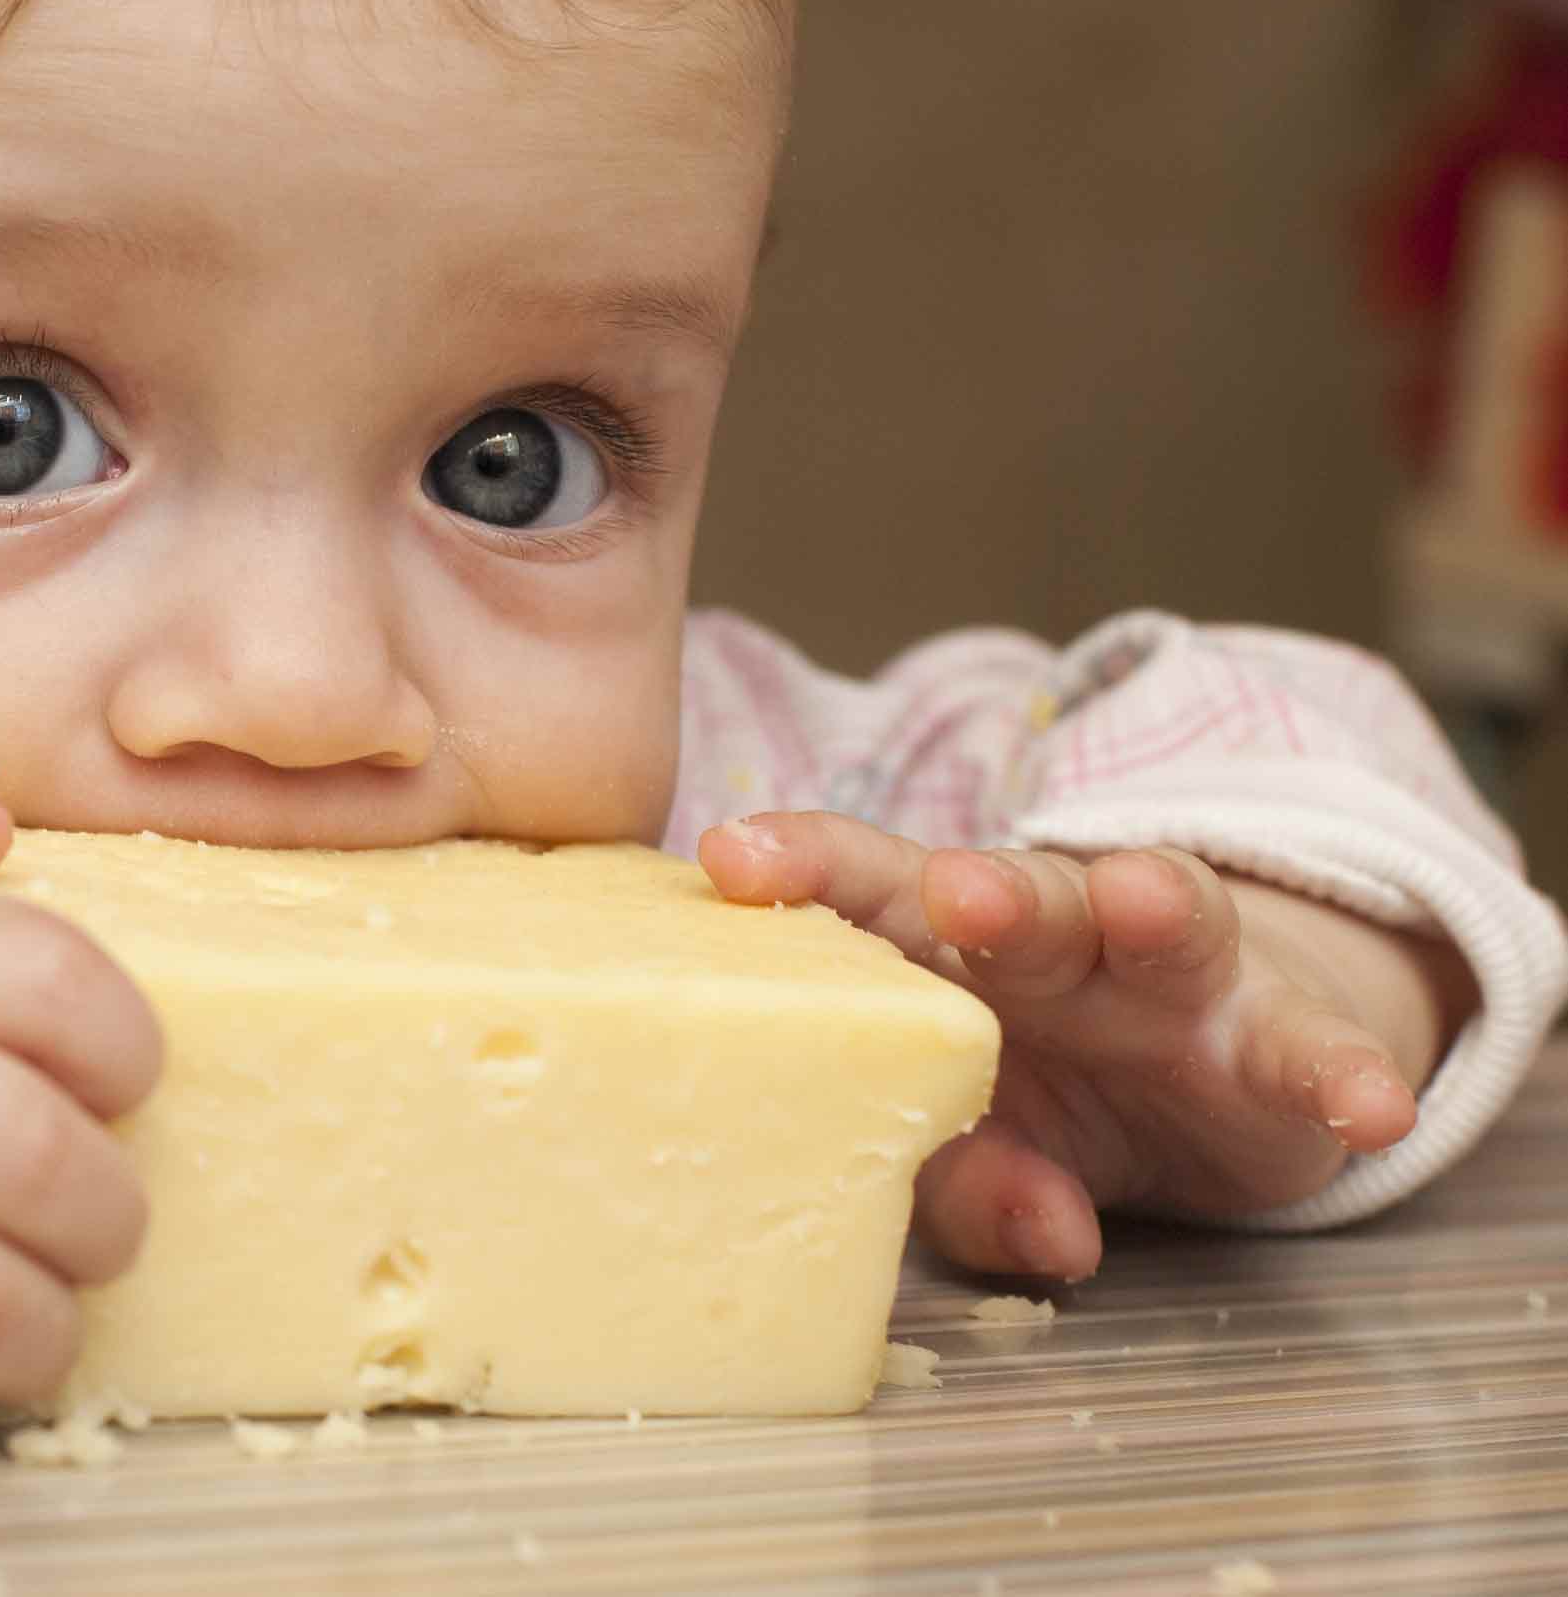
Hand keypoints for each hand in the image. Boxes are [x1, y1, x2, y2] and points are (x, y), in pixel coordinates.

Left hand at [700, 813, 1468, 1280]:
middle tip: (954, 891)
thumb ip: (978, 1186)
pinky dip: (1344, 1072)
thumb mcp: (990, 1149)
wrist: (1211, 1080)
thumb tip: (1043, 1235)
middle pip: (1015, 893)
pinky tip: (1366, 1105)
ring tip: (1142, 899)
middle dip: (985, 889)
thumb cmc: (1046, 1096)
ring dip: (1149, 905)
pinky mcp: (1279, 1037)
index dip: (802, 869)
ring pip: (1163, 920)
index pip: (864, 892)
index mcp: (949, 955)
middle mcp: (1058, 943)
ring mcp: (1175, 978)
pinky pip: (1315, 1051)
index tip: (730, 861)